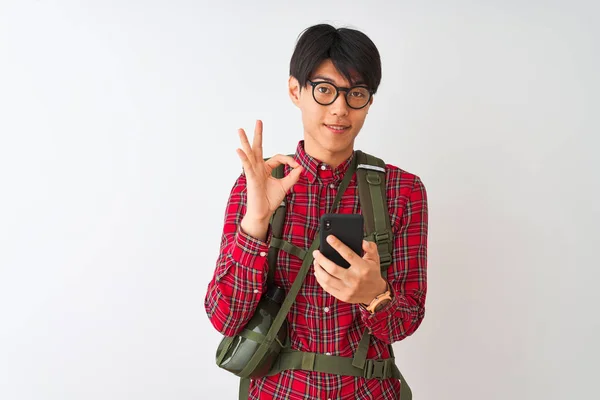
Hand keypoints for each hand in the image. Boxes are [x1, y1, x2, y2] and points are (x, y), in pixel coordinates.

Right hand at [236, 120, 302, 237]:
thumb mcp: (285, 186)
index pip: (278, 158)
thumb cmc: (269, 200)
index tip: (297, 166)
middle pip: (258, 148)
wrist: (262, 213)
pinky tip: (239, 150)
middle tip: (258, 121)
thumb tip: (300, 167)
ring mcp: (253, 172)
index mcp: (265, 169)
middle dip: (259, 134)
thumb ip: (292, 177)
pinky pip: (247, 166)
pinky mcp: (251, 178)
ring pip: (249, 153)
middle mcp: (258, 168)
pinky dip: (243, 158)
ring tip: (240, 130)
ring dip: (245, 141)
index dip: (289, 160)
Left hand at [312, 236, 387, 303]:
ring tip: (316, 262)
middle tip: (316, 253)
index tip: (329, 238)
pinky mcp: (343, 296)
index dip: (337, 245)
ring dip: (318, 269)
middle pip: (333, 268)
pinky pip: (327, 288)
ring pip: (327, 279)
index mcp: (363, 268)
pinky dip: (320, 279)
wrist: (376, 293)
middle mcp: (354, 279)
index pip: (348, 255)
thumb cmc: (373, 273)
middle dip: (321, 259)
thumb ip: (370, 247)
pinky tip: (318, 272)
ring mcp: (348, 289)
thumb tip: (361, 242)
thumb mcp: (375, 258)